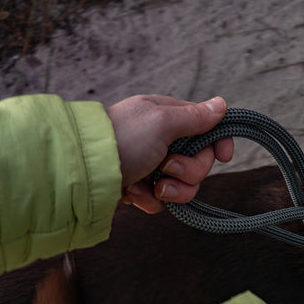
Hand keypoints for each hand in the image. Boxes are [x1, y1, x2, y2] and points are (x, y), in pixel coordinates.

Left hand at [106, 95, 234, 212]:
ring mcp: (150, 165)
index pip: (207, 127)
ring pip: (185, 183)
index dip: (218, 142)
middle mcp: (160, 139)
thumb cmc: (121, 140)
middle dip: (190, 170)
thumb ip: (195, 117)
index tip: (224, 158)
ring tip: (152, 187)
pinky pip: (162, 199)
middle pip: (200, 160)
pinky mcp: (139, 187)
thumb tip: (221, 104)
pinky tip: (134, 194)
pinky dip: (151, 199)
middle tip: (168, 167)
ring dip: (173, 189)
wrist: (80, 173)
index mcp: (166, 116)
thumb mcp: (161, 123)